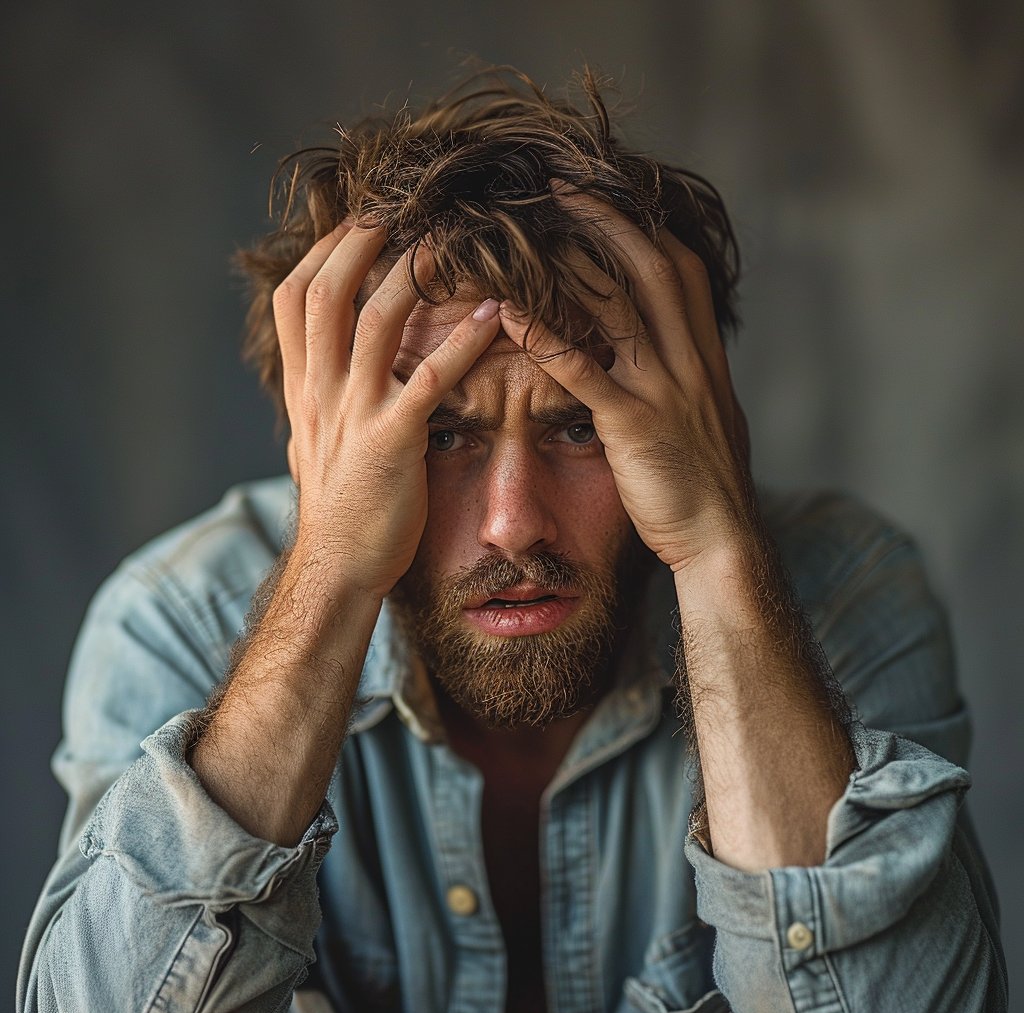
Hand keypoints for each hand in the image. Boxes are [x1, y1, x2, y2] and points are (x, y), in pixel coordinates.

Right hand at [274, 223, 501, 597]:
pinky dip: (463, 342)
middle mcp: (321, 391)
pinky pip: (430, 379)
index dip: (323, 252)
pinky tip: (496, 315)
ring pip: (374, 320)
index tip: (355, 220)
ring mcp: (353, 413)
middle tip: (398, 204)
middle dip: (359, 239)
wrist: (338, 567)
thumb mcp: (313, 443)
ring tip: (448, 239)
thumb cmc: (338, 508)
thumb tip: (319, 373)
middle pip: (326, 292)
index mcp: (303, 388)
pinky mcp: (392, 441)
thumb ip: (318, 400)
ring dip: (411, 272)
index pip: (296, 299)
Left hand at [498, 189, 752, 573]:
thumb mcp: (708, 417)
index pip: (683, 270)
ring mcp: (665, 390)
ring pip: (620, 306)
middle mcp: (690, 362)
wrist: (723, 540)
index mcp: (705, 357)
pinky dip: (547, 336)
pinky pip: (585, 370)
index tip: (610, 197)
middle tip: (560, 186)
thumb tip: (667, 352)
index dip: (645, 226)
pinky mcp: (635, 426)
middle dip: (607, 220)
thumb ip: (687, 377)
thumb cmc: (707, 484)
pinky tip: (509, 311)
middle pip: (652, 267)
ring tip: (526, 230)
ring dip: (571, 262)